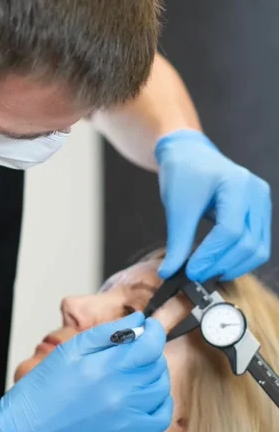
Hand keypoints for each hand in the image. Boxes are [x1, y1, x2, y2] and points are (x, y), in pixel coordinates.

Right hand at [0, 312, 171, 431]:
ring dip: (155, 375)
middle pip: (157, 365)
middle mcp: (122, 395)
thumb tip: (138, 321)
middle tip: (135, 349)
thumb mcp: (69, 351)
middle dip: (151, 351)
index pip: (150, 344)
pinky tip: (144, 396)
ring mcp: (128, 420)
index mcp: (105, 368)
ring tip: (136, 371)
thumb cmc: (41, 392)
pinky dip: (159, 402)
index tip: (149, 327)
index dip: (155, 332)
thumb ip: (107, 333)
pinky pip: (159, 418)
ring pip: (161, 389)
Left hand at [155, 129, 270, 281]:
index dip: (210, 255)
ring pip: (258, 249)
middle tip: (196, 276)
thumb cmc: (183, 172)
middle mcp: (256, 193)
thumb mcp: (177, 206)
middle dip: (221, 264)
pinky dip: (240, 259)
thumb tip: (169, 273)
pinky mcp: (260, 213)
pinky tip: (218, 263)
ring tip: (207, 272)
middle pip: (248, 243)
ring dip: (233, 266)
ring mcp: (262, 202)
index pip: (230, 230)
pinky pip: (258, 244)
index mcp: (237, 184)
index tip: (190, 271)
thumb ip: (177, 241)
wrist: (189, 155)